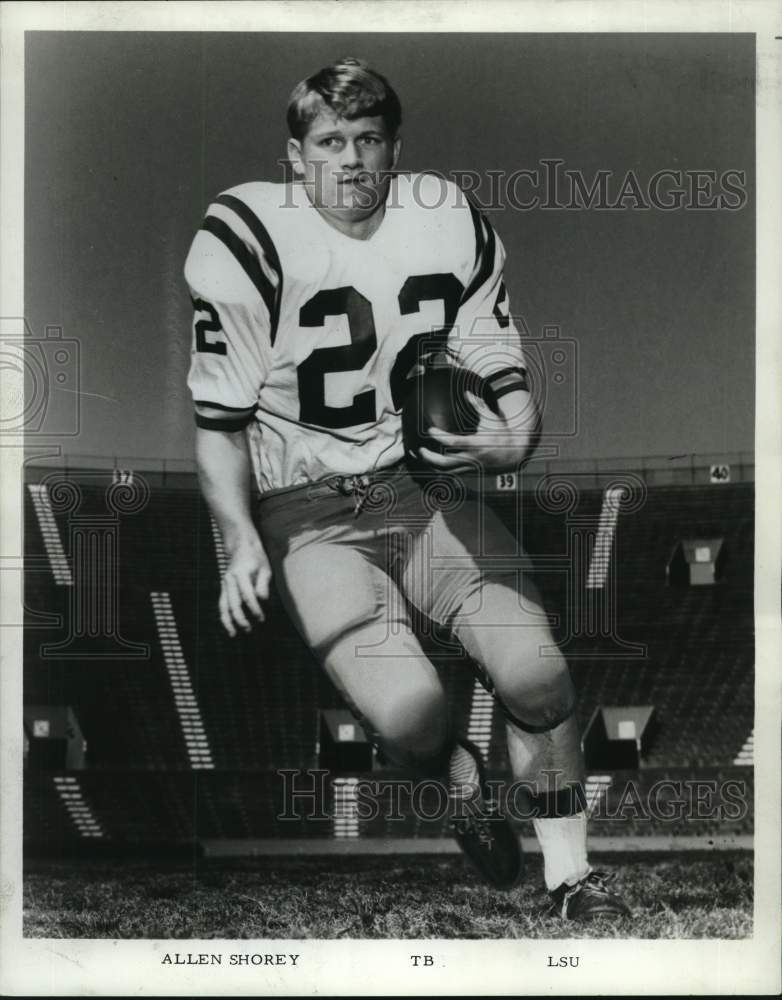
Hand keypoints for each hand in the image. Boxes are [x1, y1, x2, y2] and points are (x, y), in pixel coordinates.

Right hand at [219, 532, 271, 636]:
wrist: (241, 547)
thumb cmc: (257, 558)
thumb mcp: (265, 568)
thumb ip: (263, 584)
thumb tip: (262, 600)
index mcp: (241, 573)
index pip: (247, 595)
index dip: (254, 608)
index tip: (261, 618)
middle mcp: (229, 579)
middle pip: (232, 603)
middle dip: (240, 618)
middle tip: (249, 629)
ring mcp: (224, 584)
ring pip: (223, 606)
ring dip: (228, 621)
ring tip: (234, 634)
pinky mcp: (223, 588)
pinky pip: (222, 604)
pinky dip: (224, 617)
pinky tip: (230, 628)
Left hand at [417, 389, 531, 472]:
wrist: (514, 455)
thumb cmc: (502, 434)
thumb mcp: (492, 418)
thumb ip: (478, 405)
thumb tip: (466, 392)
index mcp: (476, 444)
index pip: (452, 443)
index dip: (439, 437)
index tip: (429, 429)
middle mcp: (471, 458)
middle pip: (444, 462)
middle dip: (429, 457)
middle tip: (419, 449)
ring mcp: (470, 467)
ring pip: (446, 471)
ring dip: (431, 464)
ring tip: (421, 455)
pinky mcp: (469, 471)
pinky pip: (451, 472)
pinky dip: (439, 468)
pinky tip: (431, 461)